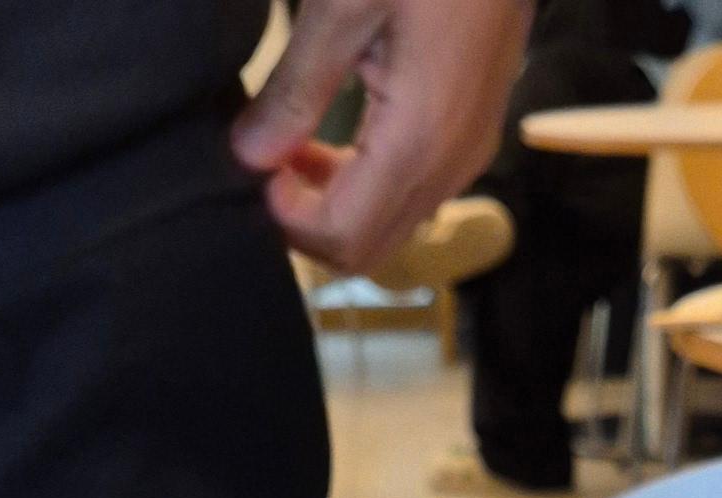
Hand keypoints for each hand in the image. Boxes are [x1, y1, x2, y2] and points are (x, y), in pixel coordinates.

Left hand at [233, 0, 528, 273]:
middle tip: (268, 164)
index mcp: (417, 143)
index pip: (342, 237)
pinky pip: (412, 196)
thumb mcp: (344, 5)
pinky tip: (338, 140)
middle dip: (308, 225)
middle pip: (367, 250)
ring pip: (390, 229)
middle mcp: (449, 168)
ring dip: (335, 206)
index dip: (288, 221)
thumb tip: (249, 156)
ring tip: (295, 147)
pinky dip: (366, 188)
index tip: (258, 167)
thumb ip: (297, 88)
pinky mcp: (472, 139)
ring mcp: (467, 157)